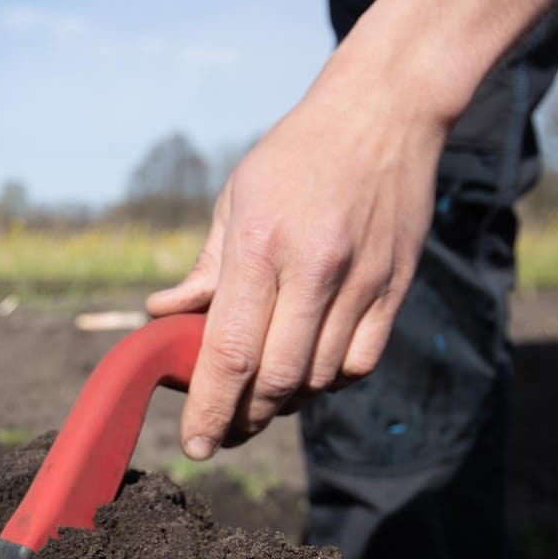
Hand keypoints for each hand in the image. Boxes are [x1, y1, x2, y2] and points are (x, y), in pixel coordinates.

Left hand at [146, 0, 557, 457]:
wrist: (382, 113)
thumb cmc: (293, 157)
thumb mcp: (235, 201)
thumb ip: (203, 271)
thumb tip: (162, 317)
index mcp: (259, 246)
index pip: (229, 354)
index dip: (210, 409)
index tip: (196, 445)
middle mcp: (313, 270)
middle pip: (277, 380)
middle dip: (244, 419)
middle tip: (223, 430)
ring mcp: (361, 281)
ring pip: (320, 379)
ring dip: (286, 401)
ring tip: (261, 395)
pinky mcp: (395, 287)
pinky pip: (361, 363)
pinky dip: (330, 380)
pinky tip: (309, 369)